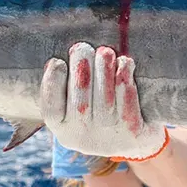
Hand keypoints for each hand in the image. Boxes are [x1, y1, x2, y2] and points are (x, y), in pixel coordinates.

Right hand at [40, 43, 168, 160]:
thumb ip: (69, 81)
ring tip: (105, 52)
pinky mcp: (134, 134)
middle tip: (82, 48)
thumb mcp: (76, 102)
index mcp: (63, 128)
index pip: (51, 110)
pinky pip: (128, 108)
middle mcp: (84, 137)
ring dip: (104, 73)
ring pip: (105, 103)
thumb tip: (67, 52)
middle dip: (81, 71)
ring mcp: (109, 138)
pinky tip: (125, 64)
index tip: (57, 61)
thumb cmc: (99, 109)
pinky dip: (126, 84)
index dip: (52, 85)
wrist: (135, 138)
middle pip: (80, 105)